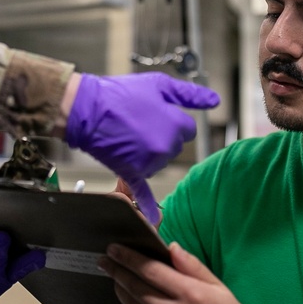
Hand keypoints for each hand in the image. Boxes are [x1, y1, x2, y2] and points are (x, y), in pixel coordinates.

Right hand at [65, 72, 218, 224]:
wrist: (87, 108)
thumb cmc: (121, 93)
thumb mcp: (158, 85)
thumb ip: (189, 94)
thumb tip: (215, 100)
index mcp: (175, 125)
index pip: (188, 130)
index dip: (173, 120)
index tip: (157, 114)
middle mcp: (166, 147)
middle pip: (175, 146)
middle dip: (162, 135)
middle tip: (140, 122)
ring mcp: (149, 163)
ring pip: (160, 161)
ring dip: (150, 153)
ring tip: (130, 134)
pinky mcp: (131, 173)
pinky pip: (143, 193)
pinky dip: (148, 205)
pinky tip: (154, 218)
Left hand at [100, 241, 254, 303]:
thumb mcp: (220, 289)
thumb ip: (194, 267)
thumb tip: (172, 247)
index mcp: (191, 294)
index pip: (151, 270)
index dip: (129, 258)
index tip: (115, 248)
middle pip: (137, 288)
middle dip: (118, 271)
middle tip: (105, 259)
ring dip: (120, 288)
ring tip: (112, 274)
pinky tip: (126, 296)